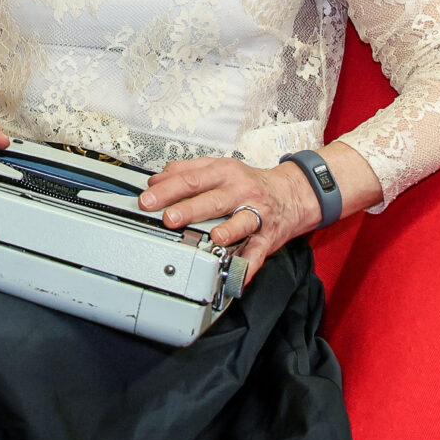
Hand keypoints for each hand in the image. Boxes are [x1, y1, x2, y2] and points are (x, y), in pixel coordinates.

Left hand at [141, 156, 318, 285]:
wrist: (291, 193)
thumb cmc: (249, 183)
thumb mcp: (219, 168)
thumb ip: (187, 171)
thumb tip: (156, 179)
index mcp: (224, 173)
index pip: (191, 179)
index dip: (168, 189)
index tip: (148, 199)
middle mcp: (240, 191)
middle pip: (212, 200)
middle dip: (190, 209)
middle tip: (169, 218)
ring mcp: (255, 214)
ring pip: (240, 222)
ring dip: (226, 230)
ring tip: (212, 237)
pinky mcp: (267, 236)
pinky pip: (258, 252)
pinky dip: (249, 264)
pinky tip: (239, 271)